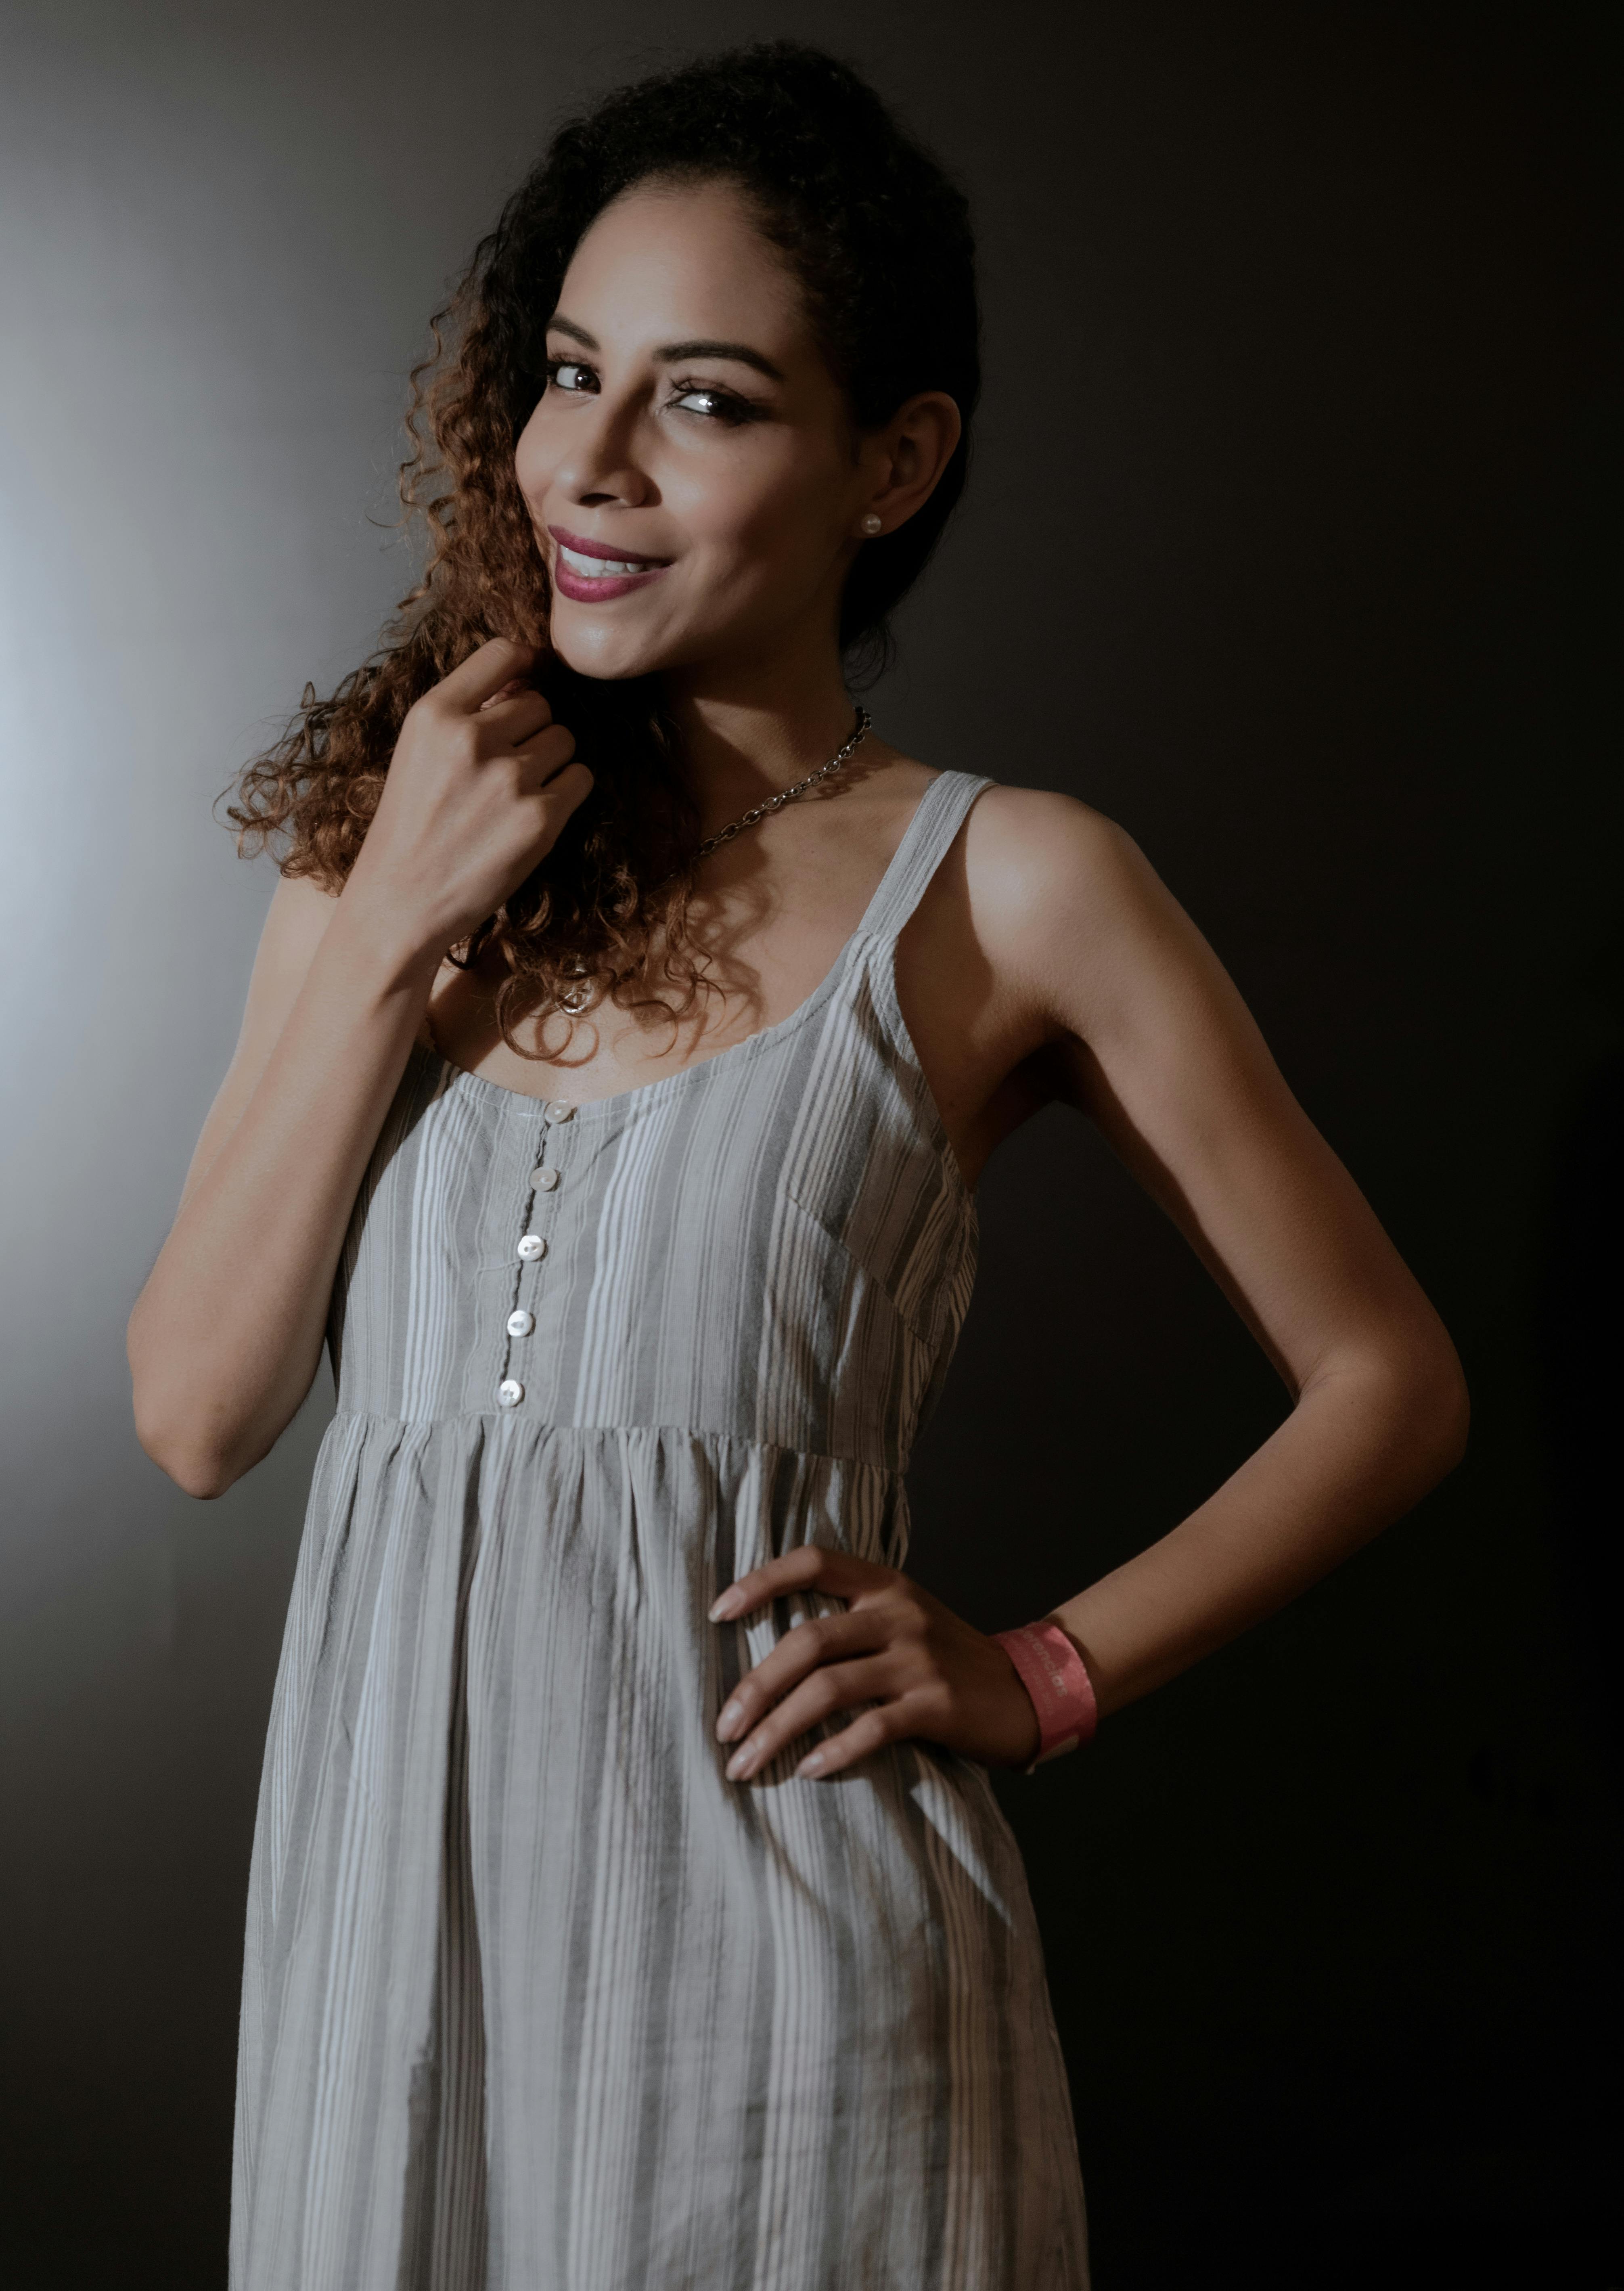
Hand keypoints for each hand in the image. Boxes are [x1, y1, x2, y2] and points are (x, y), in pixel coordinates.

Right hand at [343, 637, 591, 958]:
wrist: (400, 902)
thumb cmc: (409, 827)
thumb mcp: (417, 752)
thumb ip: (464, 712)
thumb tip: (524, 680)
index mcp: (434, 714)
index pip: (500, 653)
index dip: (524, 663)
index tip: (528, 677)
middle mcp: (473, 739)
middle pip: (540, 703)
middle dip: (531, 729)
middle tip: (505, 767)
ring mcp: (510, 779)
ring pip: (564, 739)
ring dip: (551, 761)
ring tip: (517, 793)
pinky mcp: (541, 819)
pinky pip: (581, 778)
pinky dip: (567, 792)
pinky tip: (535, 813)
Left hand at [710, 1547, 1041, 1780]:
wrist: (1026, 1691)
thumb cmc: (946, 1660)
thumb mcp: (902, 1619)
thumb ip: (849, 1622)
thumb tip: (765, 1653)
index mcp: (884, 1584)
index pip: (812, 1562)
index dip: (760, 1582)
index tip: (716, 1614)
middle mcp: (899, 1613)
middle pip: (807, 1642)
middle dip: (755, 1689)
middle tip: (723, 1730)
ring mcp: (918, 1659)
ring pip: (828, 1690)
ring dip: (777, 1729)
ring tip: (745, 1764)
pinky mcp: (936, 1705)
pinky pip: (871, 1728)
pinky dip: (833, 1752)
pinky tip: (807, 1771)